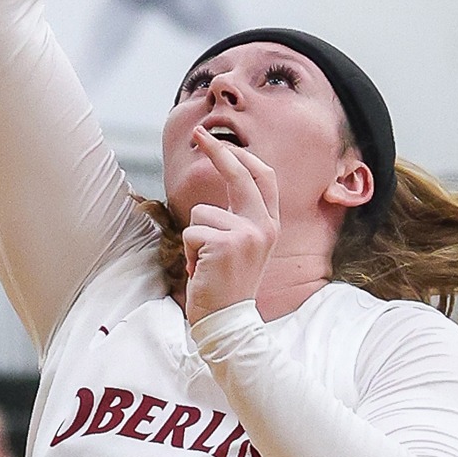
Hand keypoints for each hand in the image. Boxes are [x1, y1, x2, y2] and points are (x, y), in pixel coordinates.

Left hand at [181, 127, 278, 324]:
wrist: (228, 323)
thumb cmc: (227, 287)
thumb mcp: (242, 250)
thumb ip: (238, 221)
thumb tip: (217, 191)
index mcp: (269, 225)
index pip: (263, 178)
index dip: (242, 156)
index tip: (219, 142)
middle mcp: (263, 226)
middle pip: (239, 175)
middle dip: (217, 151)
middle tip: (198, 133)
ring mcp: (246, 234)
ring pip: (201, 214)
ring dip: (194, 239)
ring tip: (205, 264)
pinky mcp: (224, 244)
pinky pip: (190, 233)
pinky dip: (187, 254)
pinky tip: (200, 272)